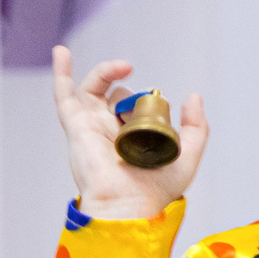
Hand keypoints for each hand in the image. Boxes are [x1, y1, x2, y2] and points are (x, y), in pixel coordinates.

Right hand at [53, 46, 207, 220]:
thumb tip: (193, 96)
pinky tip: (61, 52)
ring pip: (95, 88)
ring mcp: (91, 126)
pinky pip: (64, 95)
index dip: (149, 103)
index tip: (161, 104)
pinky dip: (61, 72)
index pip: (138, 109)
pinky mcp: (76, 126)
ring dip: (109, 72)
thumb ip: (196, 128)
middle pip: (117, 97)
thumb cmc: (156, 190)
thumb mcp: (188, 155)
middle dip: (132, 96)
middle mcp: (109, 132)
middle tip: (143, 104)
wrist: (129, 204)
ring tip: (126, 67)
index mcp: (132, 139)